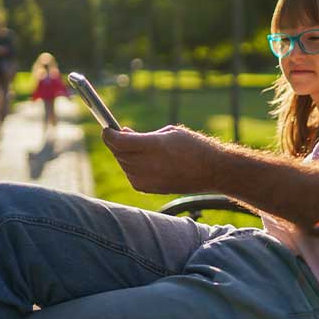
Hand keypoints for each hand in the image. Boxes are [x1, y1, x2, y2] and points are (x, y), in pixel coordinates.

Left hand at [101, 125, 219, 193]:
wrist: (212, 170)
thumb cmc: (193, 146)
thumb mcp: (169, 132)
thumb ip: (144, 135)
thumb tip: (123, 134)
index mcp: (155, 145)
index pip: (119, 141)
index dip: (109, 134)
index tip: (106, 129)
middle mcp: (149, 164)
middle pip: (119, 153)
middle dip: (116, 143)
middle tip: (118, 134)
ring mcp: (149, 179)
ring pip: (124, 165)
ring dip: (124, 155)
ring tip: (134, 148)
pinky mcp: (150, 189)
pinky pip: (132, 176)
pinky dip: (131, 168)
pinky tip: (141, 162)